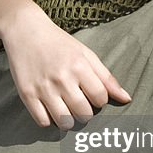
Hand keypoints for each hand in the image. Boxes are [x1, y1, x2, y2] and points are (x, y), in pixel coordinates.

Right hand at [1, 2, 130, 127]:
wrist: (25, 30)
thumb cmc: (59, 43)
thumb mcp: (85, 54)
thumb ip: (106, 77)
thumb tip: (127, 99)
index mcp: (79, 66)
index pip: (100, 98)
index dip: (99, 100)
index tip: (92, 94)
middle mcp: (62, 78)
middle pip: (84, 114)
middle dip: (85, 112)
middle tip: (79, 103)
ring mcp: (43, 88)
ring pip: (65, 122)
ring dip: (68, 120)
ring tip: (66, 109)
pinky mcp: (27, 94)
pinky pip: (43, 122)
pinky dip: (49, 120)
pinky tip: (50, 108)